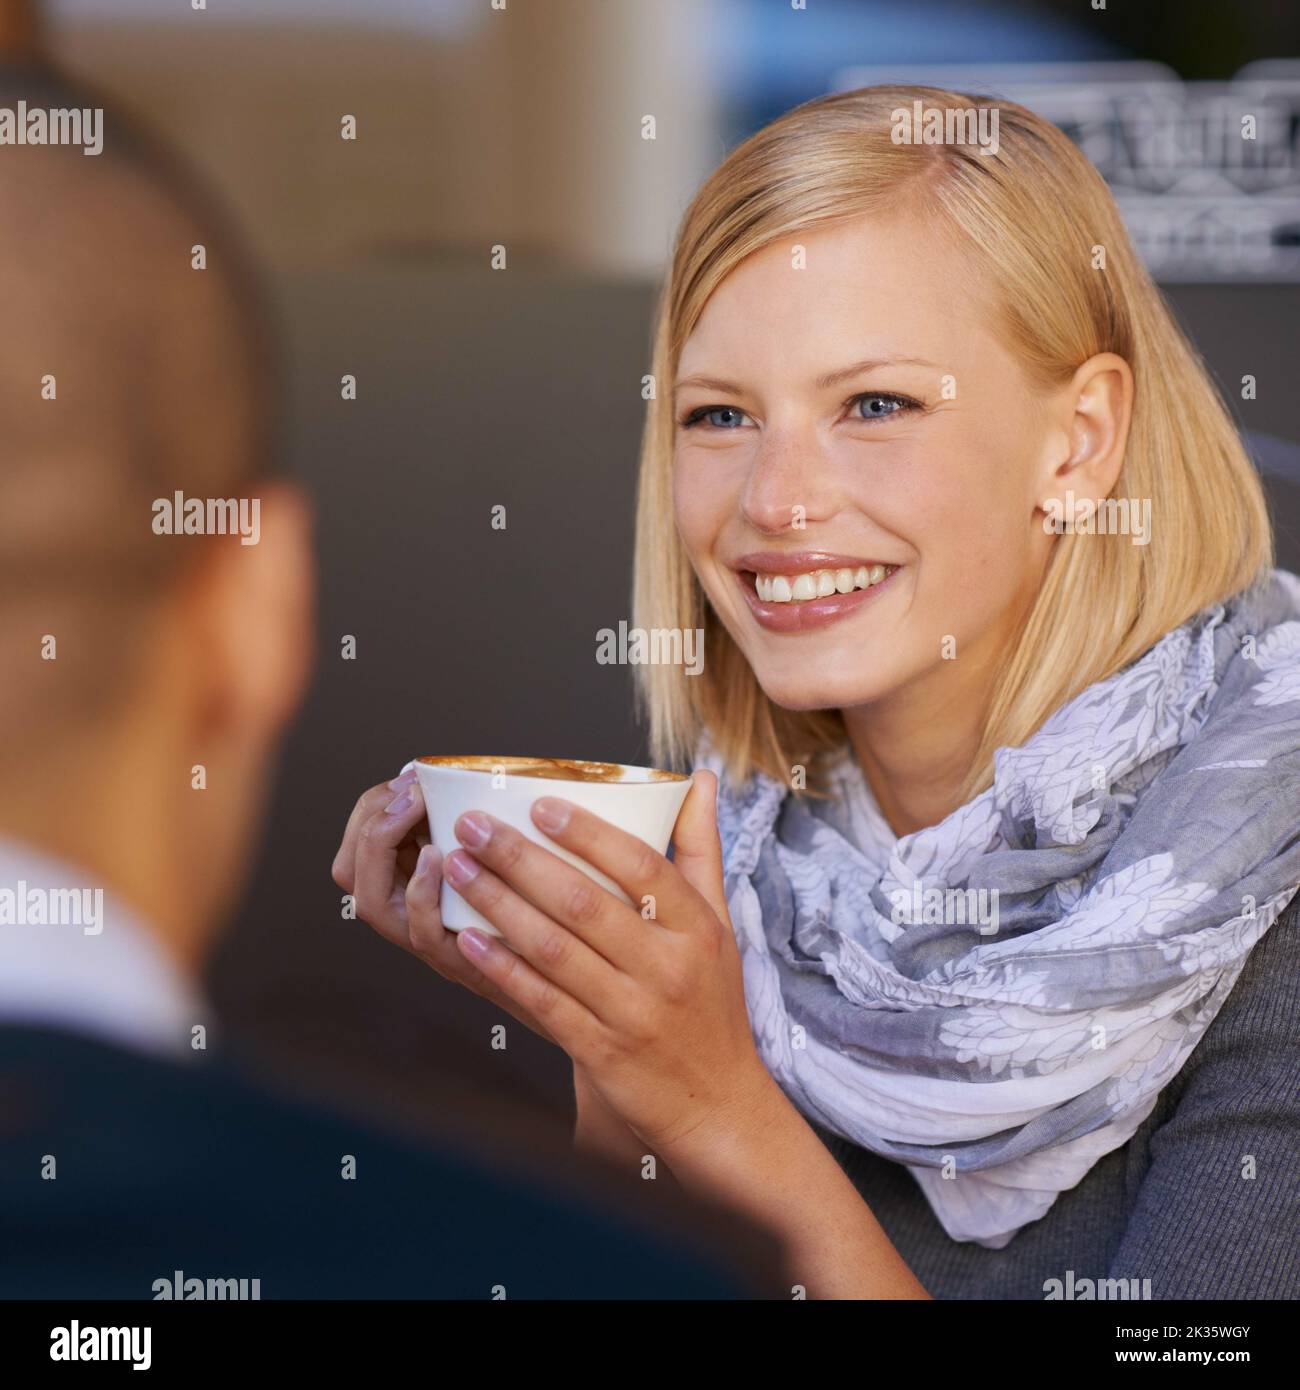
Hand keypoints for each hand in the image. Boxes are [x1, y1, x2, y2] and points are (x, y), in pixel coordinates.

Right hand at [330, 768, 555, 1043]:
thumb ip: (479, 820)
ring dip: (384, 848)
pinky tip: (439, 857)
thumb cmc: (539, 906)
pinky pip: (422, 934)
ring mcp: (430, 940)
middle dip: (372, 821)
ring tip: (413, 810)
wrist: (573, 977)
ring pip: (372, 903)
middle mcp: (409, 914)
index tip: (412, 777)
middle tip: (411, 792)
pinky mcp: (463, 963)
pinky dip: (423, 892)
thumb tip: (469, 768)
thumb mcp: (499, 851)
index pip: (357, 844)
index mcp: (411, 882)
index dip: (373, 807)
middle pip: (349, 871)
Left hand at [440, 771, 774, 1155]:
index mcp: (697, 928)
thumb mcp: (719, 925)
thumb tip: (700, 777)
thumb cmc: (712, 1003)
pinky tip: (470, 939)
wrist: (716, 1106)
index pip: (641, 865)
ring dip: (499, 904)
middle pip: (584, 902)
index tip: (538, 804)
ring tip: (459, 868)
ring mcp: (632, 1012)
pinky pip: (543, 1002)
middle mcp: (667, 967)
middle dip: (520, 859)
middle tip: (474, 825)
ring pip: (554, 948)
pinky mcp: (601, 1052)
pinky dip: (503, 968)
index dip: (587, 832)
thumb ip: (701, 850)